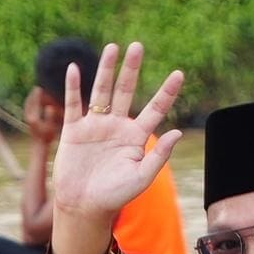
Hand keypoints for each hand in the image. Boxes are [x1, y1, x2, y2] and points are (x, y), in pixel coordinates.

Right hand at [47, 43, 185, 232]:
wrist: (84, 207)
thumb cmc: (116, 196)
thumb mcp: (142, 177)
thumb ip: (159, 156)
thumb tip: (179, 132)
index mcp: (136, 136)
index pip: (155, 108)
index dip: (167, 92)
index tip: (179, 73)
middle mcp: (117, 126)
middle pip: (126, 91)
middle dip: (131, 69)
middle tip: (138, 46)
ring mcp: (95, 126)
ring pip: (101, 92)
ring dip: (106, 70)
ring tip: (112, 48)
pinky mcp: (74, 131)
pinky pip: (74, 105)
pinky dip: (73, 87)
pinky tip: (75, 68)